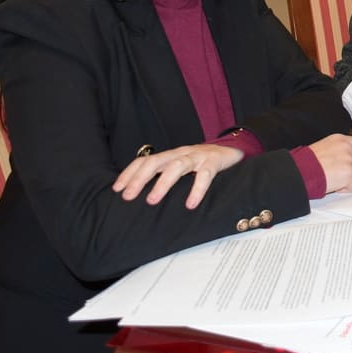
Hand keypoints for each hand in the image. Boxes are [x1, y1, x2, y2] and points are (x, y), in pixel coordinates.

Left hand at [113, 144, 244, 209]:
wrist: (234, 148)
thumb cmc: (204, 162)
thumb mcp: (183, 167)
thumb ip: (166, 175)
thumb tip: (144, 195)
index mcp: (171, 155)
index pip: (145, 160)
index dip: (129, 173)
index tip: (117, 189)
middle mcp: (181, 153)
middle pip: (155, 161)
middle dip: (139, 178)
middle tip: (128, 196)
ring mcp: (198, 156)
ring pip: (177, 165)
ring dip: (162, 183)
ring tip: (152, 200)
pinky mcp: (215, 161)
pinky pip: (205, 174)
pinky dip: (196, 189)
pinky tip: (191, 204)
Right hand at [308, 134, 351, 193]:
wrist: (298, 172)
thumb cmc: (305, 164)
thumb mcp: (324, 149)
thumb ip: (339, 152)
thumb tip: (348, 161)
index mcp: (340, 139)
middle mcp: (347, 147)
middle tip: (340, 175)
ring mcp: (349, 159)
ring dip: (348, 181)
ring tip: (333, 178)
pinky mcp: (349, 173)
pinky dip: (345, 189)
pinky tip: (333, 184)